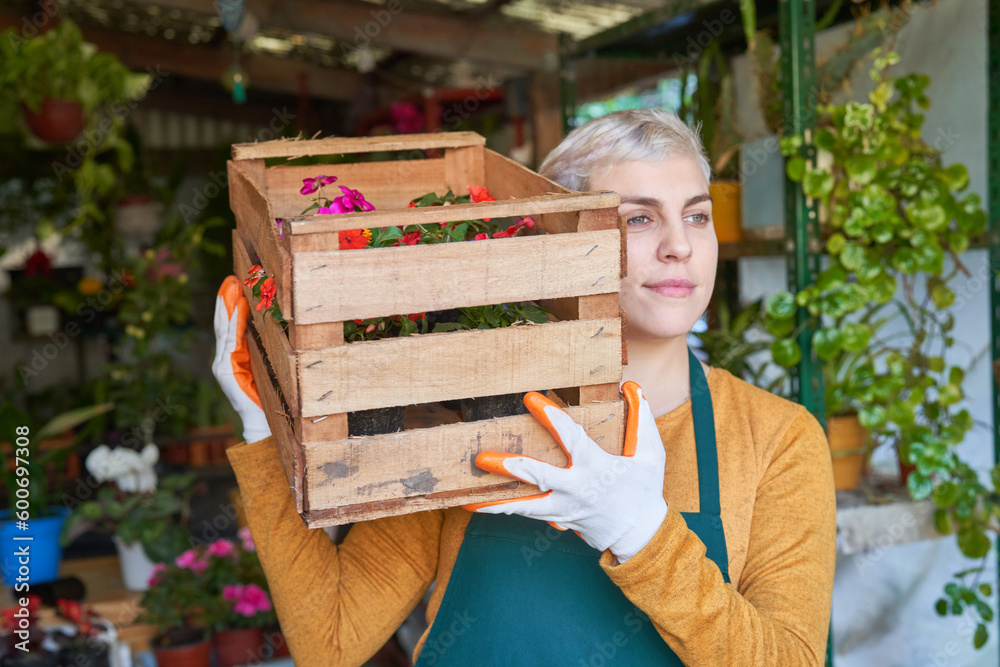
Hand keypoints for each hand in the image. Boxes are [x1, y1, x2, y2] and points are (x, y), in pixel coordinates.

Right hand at [212, 276, 271, 443]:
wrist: (262, 419)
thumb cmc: (266, 395)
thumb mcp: (262, 366)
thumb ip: (256, 349)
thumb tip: (260, 327)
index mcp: (231, 358)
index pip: (228, 328)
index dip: (228, 307)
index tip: (232, 286)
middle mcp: (223, 359)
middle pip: (222, 325)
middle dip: (224, 301)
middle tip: (229, 279)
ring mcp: (222, 364)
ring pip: (225, 329)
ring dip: (228, 306)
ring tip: (231, 287)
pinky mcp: (225, 370)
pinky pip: (231, 340)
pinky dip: (234, 322)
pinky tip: (238, 307)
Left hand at [464, 382, 666, 562]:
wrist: (640, 536)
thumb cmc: (645, 490)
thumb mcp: (651, 454)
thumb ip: (641, 419)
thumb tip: (631, 386)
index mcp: (597, 468)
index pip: (571, 438)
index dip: (550, 417)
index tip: (530, 399)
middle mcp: (577, 490)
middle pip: (539, 477)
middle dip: (510, 468)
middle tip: (483, 459)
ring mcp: (565, 508)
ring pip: (526, 505)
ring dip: (497, 500)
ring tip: (468, 498)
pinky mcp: (558, 519)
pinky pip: (527, 513)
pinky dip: (503, 509)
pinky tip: (479, 505)